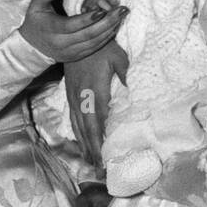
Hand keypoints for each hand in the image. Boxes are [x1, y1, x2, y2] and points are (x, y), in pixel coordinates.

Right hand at [20, 0, 126, 63]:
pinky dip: (106, 39)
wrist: (31, 47)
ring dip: (110, 29)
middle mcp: (61, 44)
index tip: (102, 10)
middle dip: (107, 22)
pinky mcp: (75, 57)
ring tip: (121, 17)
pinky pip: (94, 48)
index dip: (87, 19)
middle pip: (88, 34)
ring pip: (94, 42)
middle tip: (121, 10)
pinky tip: (114, 28)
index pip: (72, 25)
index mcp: (51, 30)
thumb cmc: (35, 22)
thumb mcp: (35, 6)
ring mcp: (69, 52)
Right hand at [64, 43, 128, 164]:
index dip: (100, 143)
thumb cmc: (101, 46)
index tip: (104, 160)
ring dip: (84, 146)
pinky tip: (80, 141)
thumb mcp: (119, 57)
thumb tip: (136, 95)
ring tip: (90, 163)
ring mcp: (74, 97)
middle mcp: (82, 98)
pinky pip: (73, 118)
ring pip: (78, 126)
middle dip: (92, 152)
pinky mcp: (70, 94)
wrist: (76, 34)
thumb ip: (127, 76)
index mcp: (95, 91)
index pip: (98, 123)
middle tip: (98, 171)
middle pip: (86, 130)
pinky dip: (77, 133)